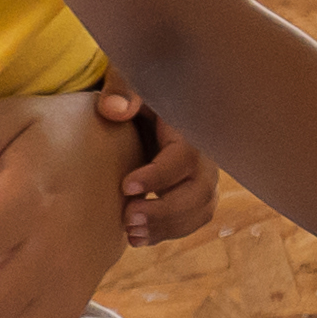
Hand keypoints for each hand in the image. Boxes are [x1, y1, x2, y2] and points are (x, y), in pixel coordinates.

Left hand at [107, 86, 223, 245]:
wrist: (144, 103)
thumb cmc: (134, 89)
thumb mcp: (127, 78)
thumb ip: (121, 90)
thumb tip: (114, 111)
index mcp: (188, 127)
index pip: (184, 156)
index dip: (159, 175)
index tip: (127, 186)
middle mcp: (202, 154)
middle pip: (200, 190)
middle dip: (166, 210)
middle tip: (128, 218)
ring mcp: (201, 175)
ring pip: (200, 209)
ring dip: (168, 227)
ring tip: (131, 234)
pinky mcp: (192, 191)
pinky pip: (192, 218)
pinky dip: (168, 232)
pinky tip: (137, 239)